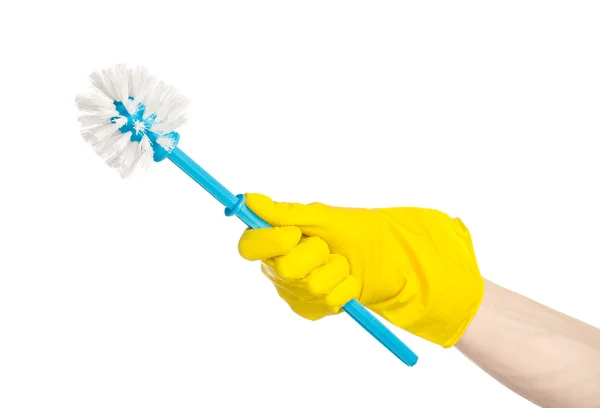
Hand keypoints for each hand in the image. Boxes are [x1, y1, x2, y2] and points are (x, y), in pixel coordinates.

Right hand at [238, 193, 483, 346]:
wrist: (390, 258)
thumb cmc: (357, 231)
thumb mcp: (324, 216)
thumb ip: (285, 212)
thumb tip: (248, 199)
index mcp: (275, 241)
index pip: (249, 246)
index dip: (269, 241)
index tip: (294, 233)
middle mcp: (278, 268)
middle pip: (284, 267)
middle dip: (315, 253)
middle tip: (328, 247)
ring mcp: (295, 292)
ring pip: (311, 285)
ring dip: (337, 270)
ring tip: (343, 264)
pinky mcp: (313, 310)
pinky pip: (329, 301)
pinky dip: (346, 287)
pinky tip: (348, 281)